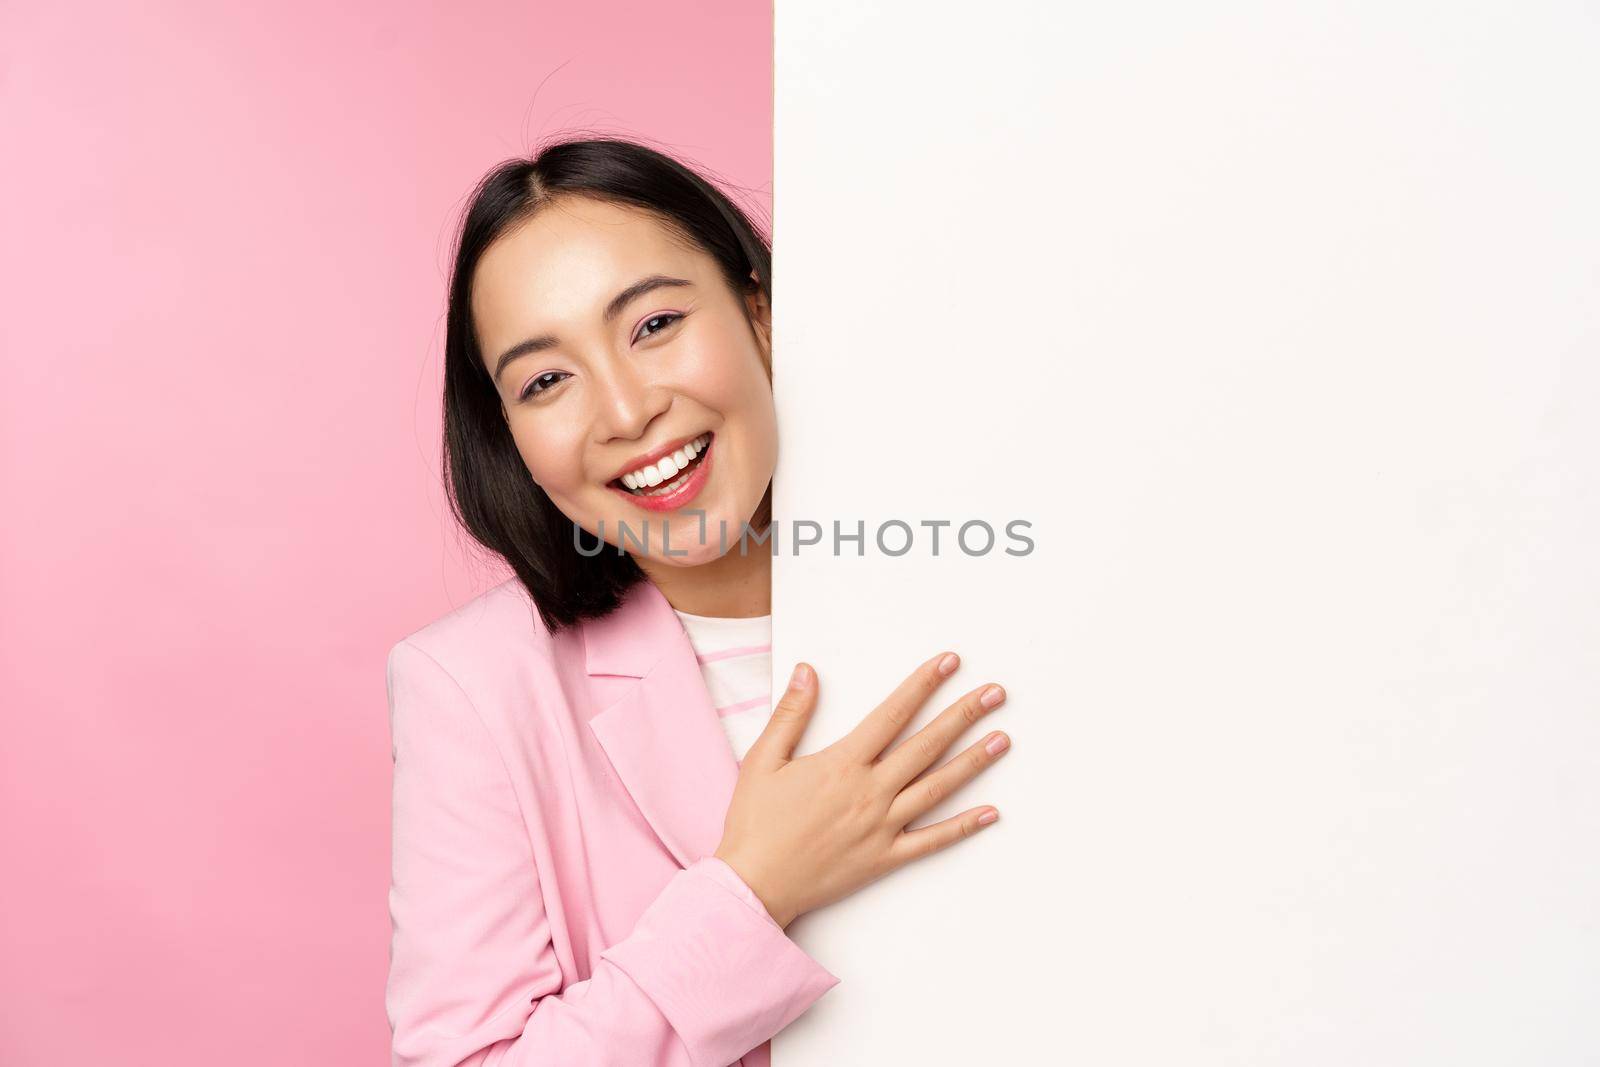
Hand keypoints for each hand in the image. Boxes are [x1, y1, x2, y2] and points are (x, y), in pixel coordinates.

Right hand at [713, 653, 1008, 928]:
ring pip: (937, 788)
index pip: (893, 714)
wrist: (754, 884)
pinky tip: (990, 813)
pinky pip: (931, 841)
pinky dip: (962, 827)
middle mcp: (870, 792)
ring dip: (973, 761)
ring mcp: (882, 827)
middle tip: (995, 694)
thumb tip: (807, 671)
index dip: (923, 685)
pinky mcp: (884, 858)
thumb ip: (790, 714)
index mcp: (842, 764)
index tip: (949, 663)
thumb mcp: (762, 760)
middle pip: (927, 745)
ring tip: (1002, 739)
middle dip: (964, 715)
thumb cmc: (755, 823)